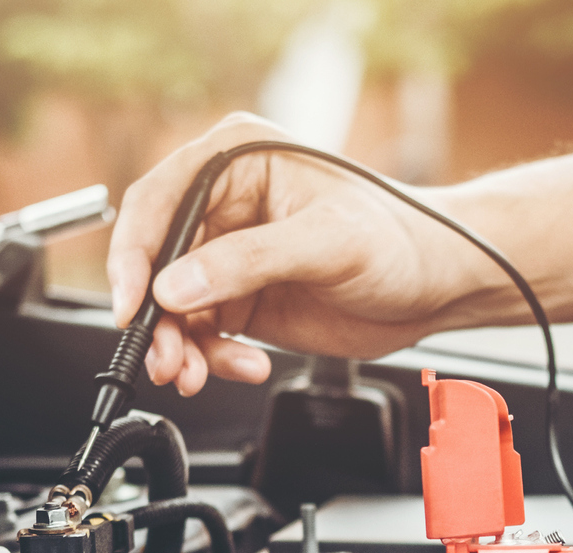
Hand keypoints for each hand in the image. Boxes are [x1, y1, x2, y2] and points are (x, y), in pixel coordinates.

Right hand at [106, 113, 498, 393]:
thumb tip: (177, 285)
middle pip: (156, 261)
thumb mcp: (328, 242)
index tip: (133, 302)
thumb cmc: (402, 239)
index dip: (134, 253)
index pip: (159, 201)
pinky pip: (202, 332)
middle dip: (157, 316)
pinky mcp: (242, 297)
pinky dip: (211, 357)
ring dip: (179, 346)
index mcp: (237, 160)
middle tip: (168, 358)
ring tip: (196, 373)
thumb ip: (249, 260)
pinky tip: (243, 366)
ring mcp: (230, 254)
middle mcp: (225, 203)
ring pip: (172, 305)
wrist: (439, 284)